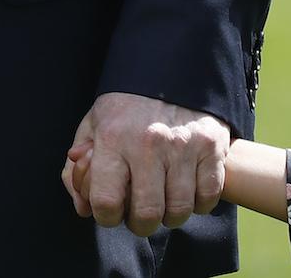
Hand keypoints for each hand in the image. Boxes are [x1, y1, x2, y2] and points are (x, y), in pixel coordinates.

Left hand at [62, 92, 228, 236]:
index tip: (111, 209)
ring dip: (170, 216)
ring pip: (179, 211)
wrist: (169, 67)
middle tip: (140, 212)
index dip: (106, 216)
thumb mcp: (93, 126)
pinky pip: (208, 197)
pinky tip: (187, 189)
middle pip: (147, 215)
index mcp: (113, 138)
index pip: (106, 203)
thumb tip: (83, 208)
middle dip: (140, 224)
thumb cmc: (127, 106)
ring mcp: (183, 145)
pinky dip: (198, 203)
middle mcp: (149, 143)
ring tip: (164, 201)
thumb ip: (78, 169)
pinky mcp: (212, 145)